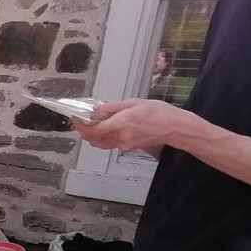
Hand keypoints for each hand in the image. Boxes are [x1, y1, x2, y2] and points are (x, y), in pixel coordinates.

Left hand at [72, 99, 195, 152]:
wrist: (174, 128)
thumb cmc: (158, 113)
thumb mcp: (133, 103)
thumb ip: (113, 107)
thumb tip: (98, 109)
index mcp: (121, 124)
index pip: (94, 130)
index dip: (82, 126)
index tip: (76, 119)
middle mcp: (121, 137)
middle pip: (95, 139)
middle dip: (84, 131)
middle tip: (80, 122)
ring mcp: (124, 145)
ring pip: (102, 143)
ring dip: (93, 136)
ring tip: (90, 125)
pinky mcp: (128, 148)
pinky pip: (111, 144)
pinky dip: (104, 138)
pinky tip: (104, 130)